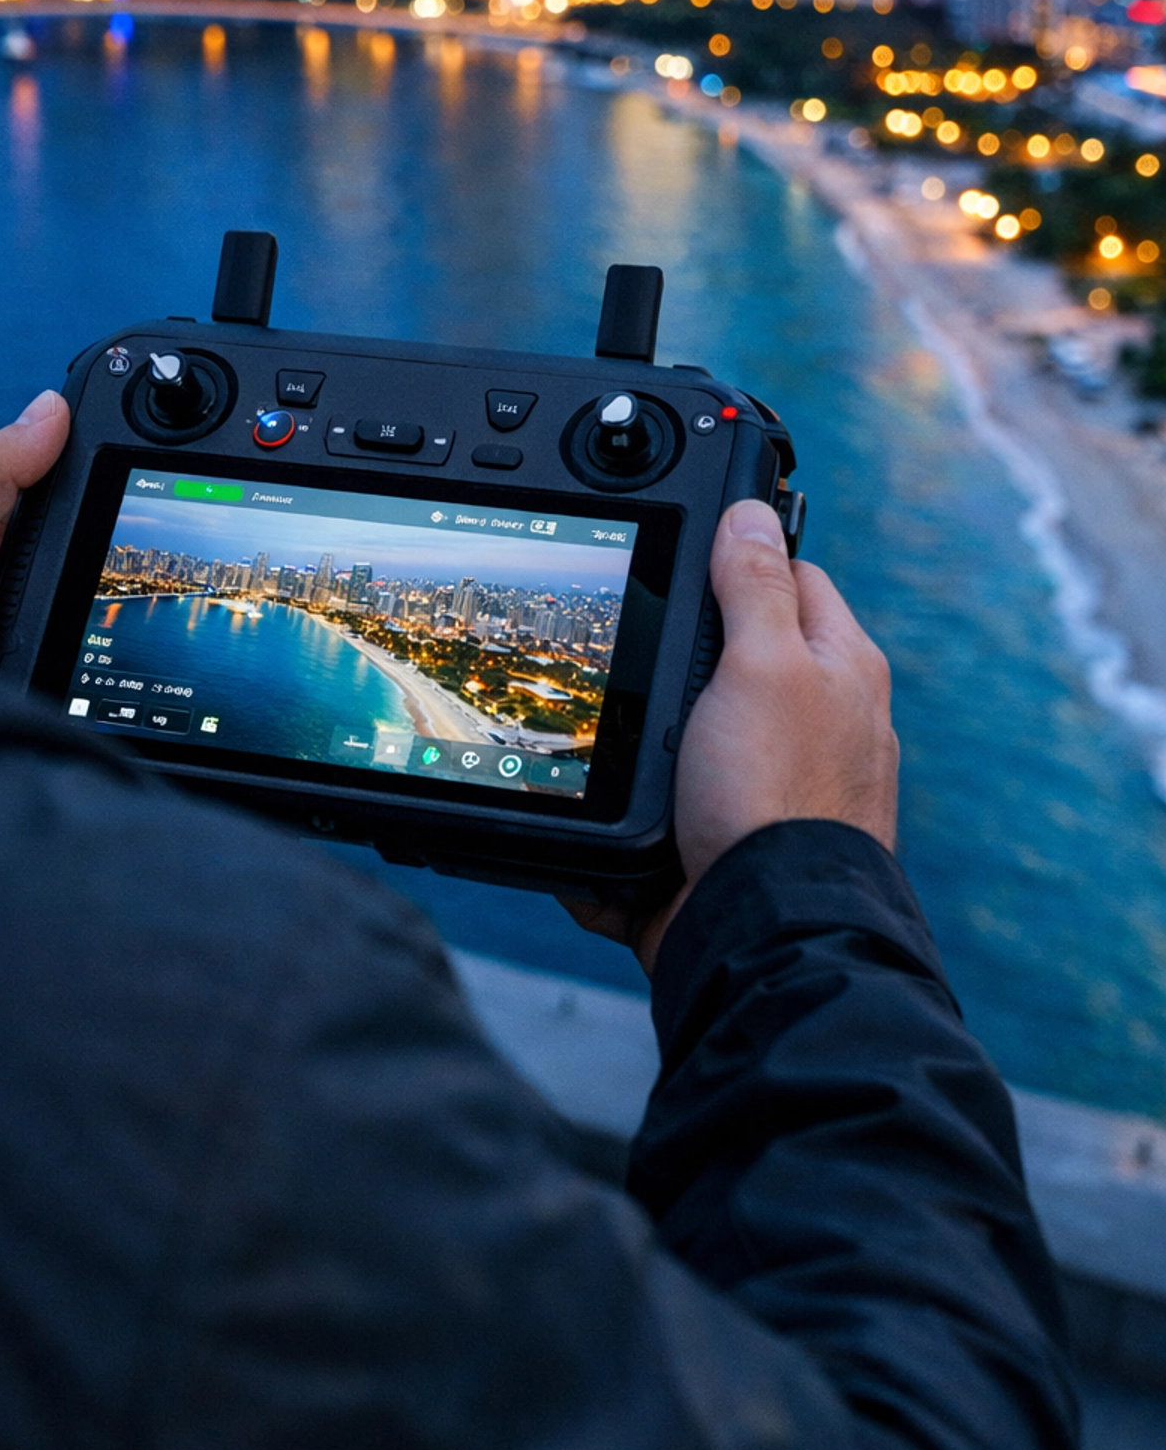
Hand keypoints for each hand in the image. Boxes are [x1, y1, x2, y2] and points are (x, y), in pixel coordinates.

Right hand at [565, 499, 896, 977]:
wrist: (762, 936)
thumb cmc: (775, 796)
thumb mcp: (761, 666)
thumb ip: (755, 587)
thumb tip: (751, 514)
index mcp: (841, 669)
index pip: (794, 577)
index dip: (738, 559)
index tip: (683, 558)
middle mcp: (821, 725)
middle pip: (738, 656)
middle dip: (679, 657)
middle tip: (628, 649)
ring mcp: (779, 786)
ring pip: (695, 734)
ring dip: (650, 742)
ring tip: (609, 737)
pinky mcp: (735, 842)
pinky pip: (673, 810)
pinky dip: (640, 811)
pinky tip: (609, 807)